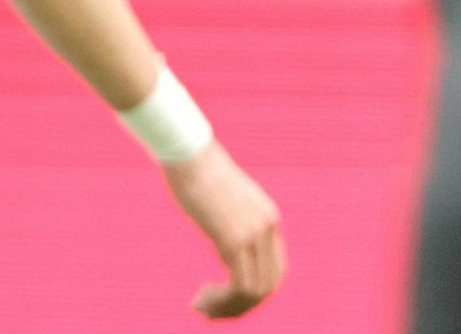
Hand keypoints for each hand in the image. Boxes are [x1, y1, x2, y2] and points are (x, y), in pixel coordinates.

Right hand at [164, 140, 285, 318]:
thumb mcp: (220, 194)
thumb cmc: (192, 167)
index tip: (221, 295)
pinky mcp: (233, 239)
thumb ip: (227, 213)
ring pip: (254, 291)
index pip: (274, 270)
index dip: (252, 291)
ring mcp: (252, 234)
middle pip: (268, 285)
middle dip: (240, 306)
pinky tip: (202, 301)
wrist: (186, 149)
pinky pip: (239, 286)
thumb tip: (217, 221)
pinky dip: (223, 302)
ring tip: (202, 311)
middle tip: (210, 312)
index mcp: (267, 217)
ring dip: (228, 309)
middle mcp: (267, 227)